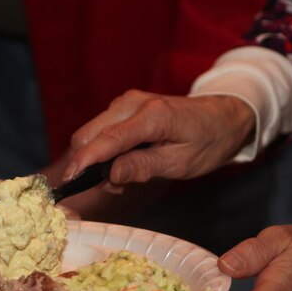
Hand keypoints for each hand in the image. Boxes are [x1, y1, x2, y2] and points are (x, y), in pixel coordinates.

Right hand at [64, 91, 254, 187]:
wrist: (222, 117)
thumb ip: (143, 167)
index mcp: (152, 116)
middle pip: (89, 133)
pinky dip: (104, 150)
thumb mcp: (181, 163)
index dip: (84, 161)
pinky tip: (125, 163)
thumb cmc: (207, 141)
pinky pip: (102, 130)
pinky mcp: (124, 107)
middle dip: (89, 163)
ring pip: (92, 132)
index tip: (69, 180)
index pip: (107, 139)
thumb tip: (110, 176)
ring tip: (123, 177)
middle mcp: (133, 103)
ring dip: (97, 159)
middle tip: (113, 187)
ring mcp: (126, 102)